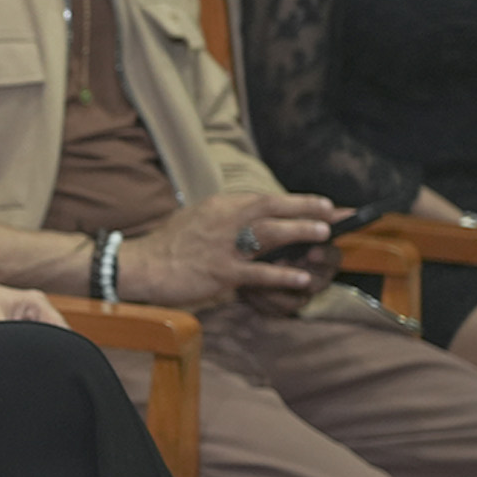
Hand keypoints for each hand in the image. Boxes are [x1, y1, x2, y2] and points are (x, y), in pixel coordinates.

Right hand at [119, 192, 337, 307]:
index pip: (264, 199)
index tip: (323, 204)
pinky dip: (282, 274)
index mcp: (219, 206)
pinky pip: (257, 273)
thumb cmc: (169, 246)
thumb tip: (253, 217)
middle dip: (306, 209)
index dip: (297, 201)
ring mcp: (222, 246)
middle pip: (271, 208)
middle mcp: (223, 220)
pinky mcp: (220, 272)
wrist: (141, 265)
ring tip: (325, 234)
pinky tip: (302, 277)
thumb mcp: (196, 219)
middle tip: (335, 213)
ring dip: (299, 232)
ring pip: (268, 234)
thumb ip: (225, 217)